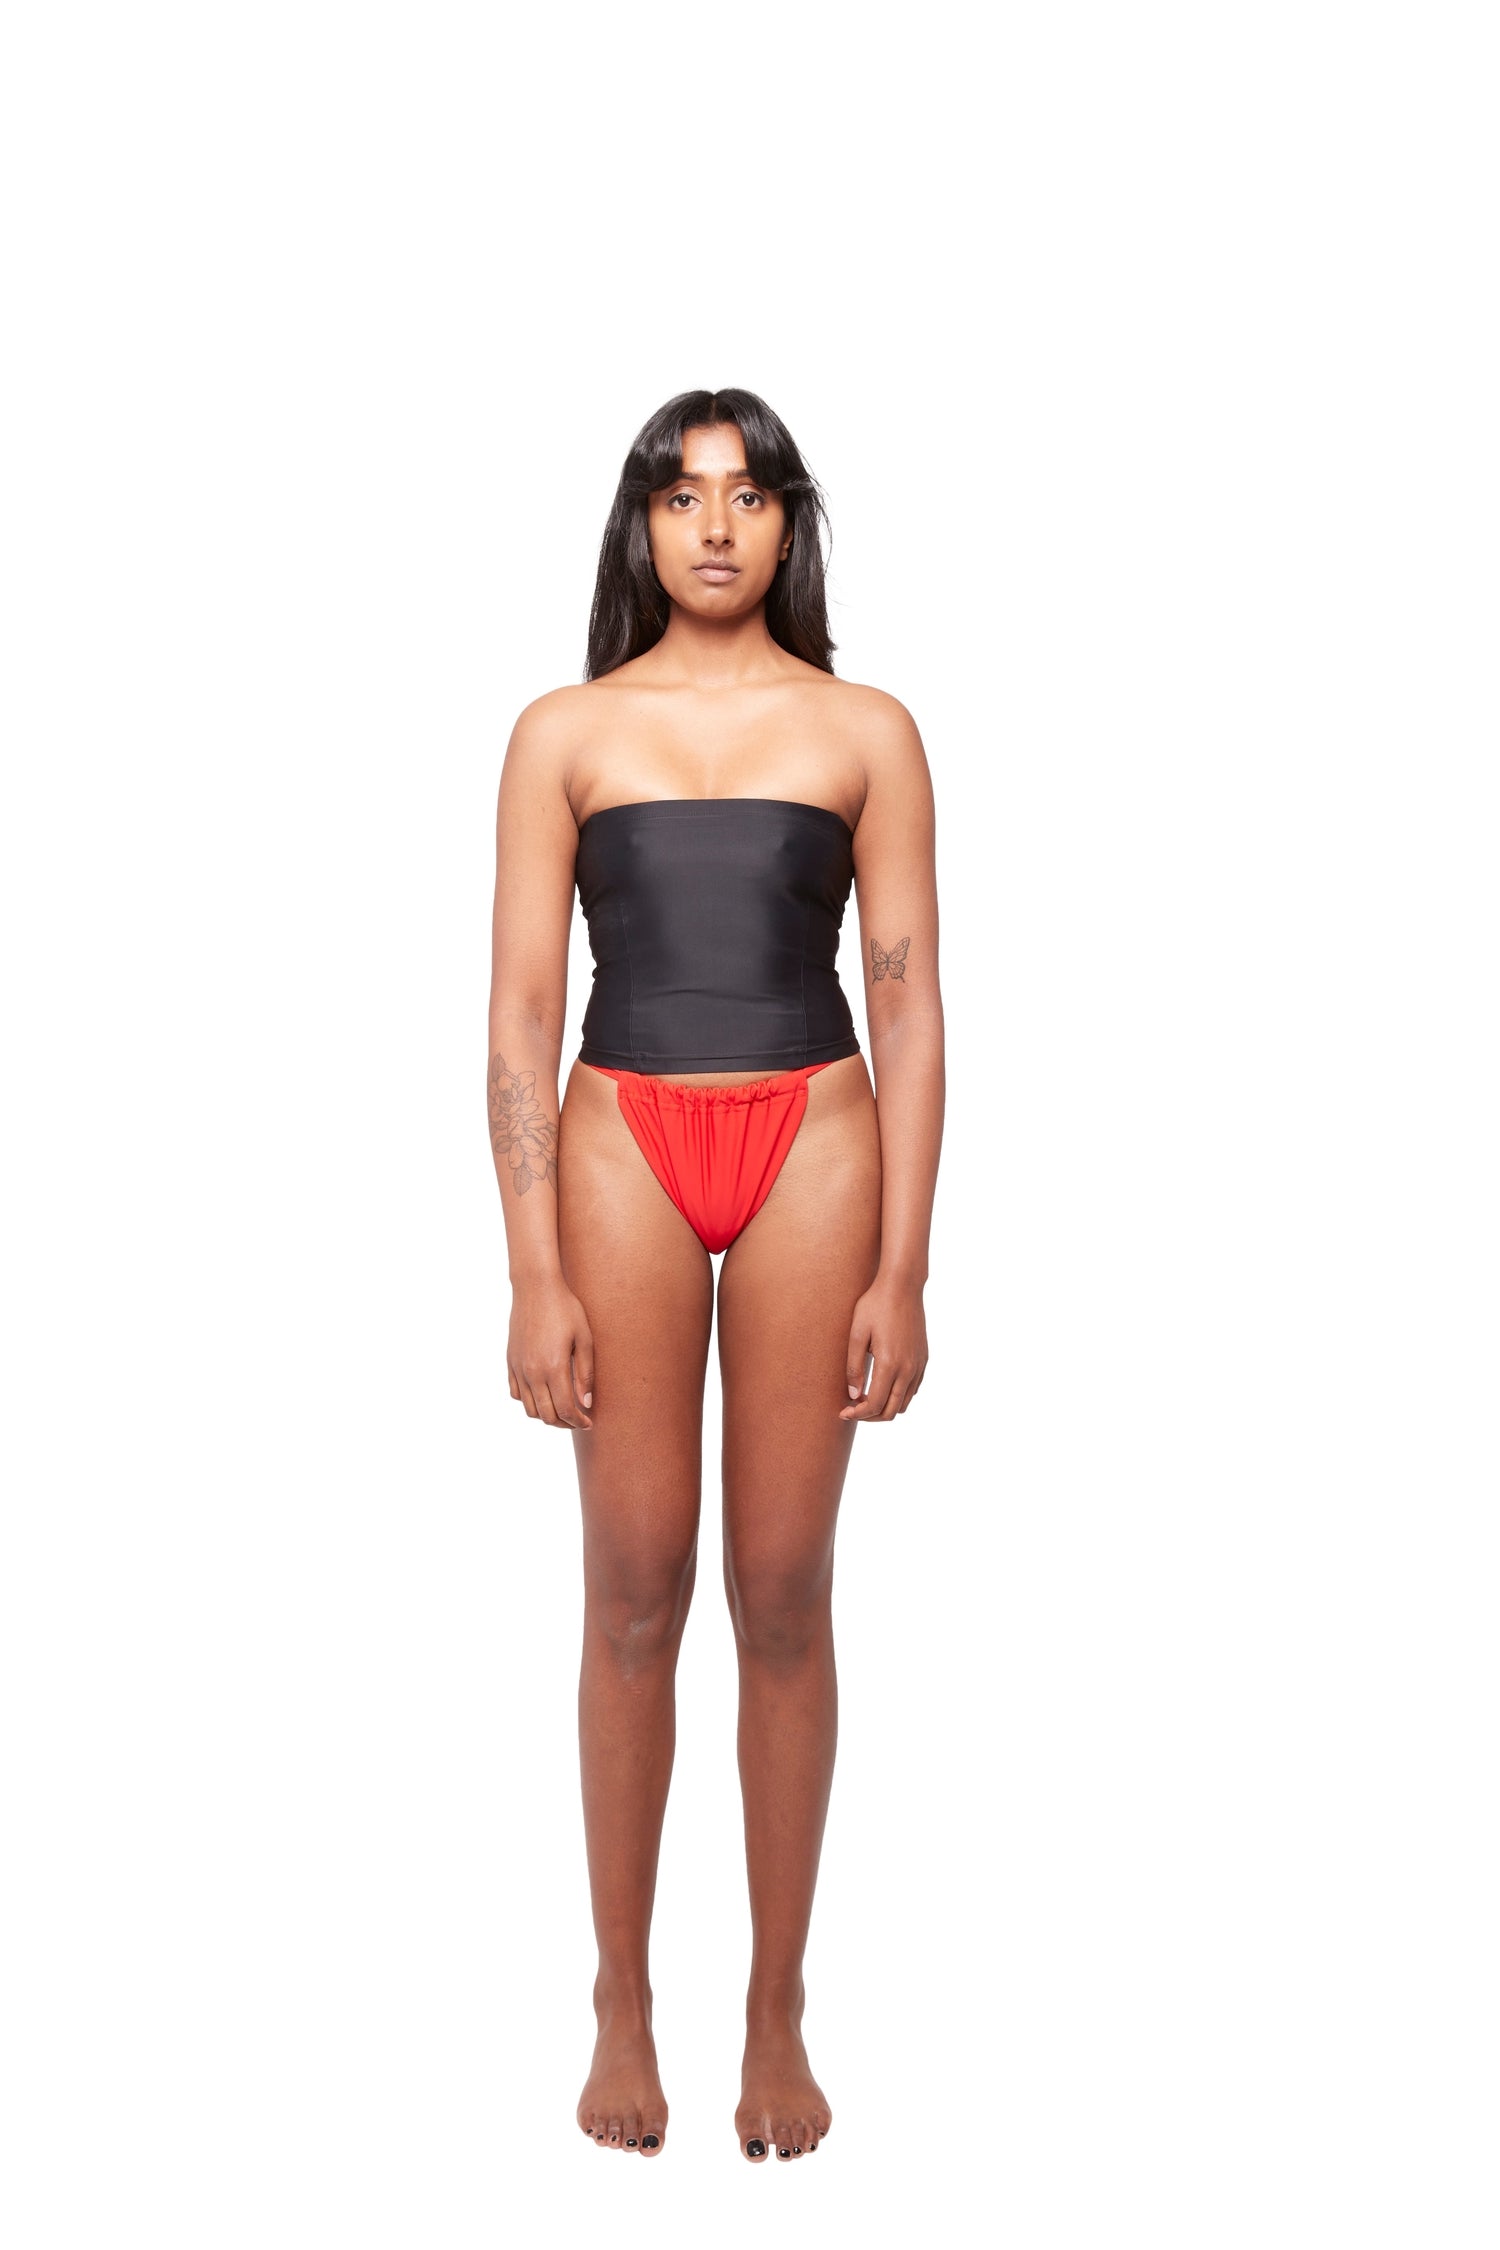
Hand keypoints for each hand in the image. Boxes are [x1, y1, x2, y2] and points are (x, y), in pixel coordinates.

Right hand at [507, 1275, 594, 1429]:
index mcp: (554, 1367)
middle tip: (578, 1420)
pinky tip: (543, 1394)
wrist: (535, 1287)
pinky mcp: (510, 1362)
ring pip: (529, 1409)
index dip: (579, 1421)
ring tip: (562, 1411)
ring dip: (546, 1416)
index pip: (566, 1409)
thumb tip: (586, 1402)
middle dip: (564, 1424)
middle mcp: (533, 1372)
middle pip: (546, 1415)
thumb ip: (585, 1373)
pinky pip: (516, 1393)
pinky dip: (529, 1402)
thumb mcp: (584, 1339)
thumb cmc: (565, 1308)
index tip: (589, 1422)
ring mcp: (519, 1368)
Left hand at [840, 1272, 927, 1420]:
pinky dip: (898, 1396)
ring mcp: (918, 1365)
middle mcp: (908, 1369)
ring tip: (865, 1398)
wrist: (903, 1286)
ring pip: (903, 1403)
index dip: (856, 1414)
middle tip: (852, 1409)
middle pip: (890, 1411)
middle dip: (869, 1416)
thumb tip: (853, 1395)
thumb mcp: (856, 1334)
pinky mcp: (923, 1359)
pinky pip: (913, 1389)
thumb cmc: (875, 1305)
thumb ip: (853, 1367)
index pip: (874, 1405)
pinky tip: (882, 1385)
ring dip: (884, 1407)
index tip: (843, 1412)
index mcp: (889, 1364)